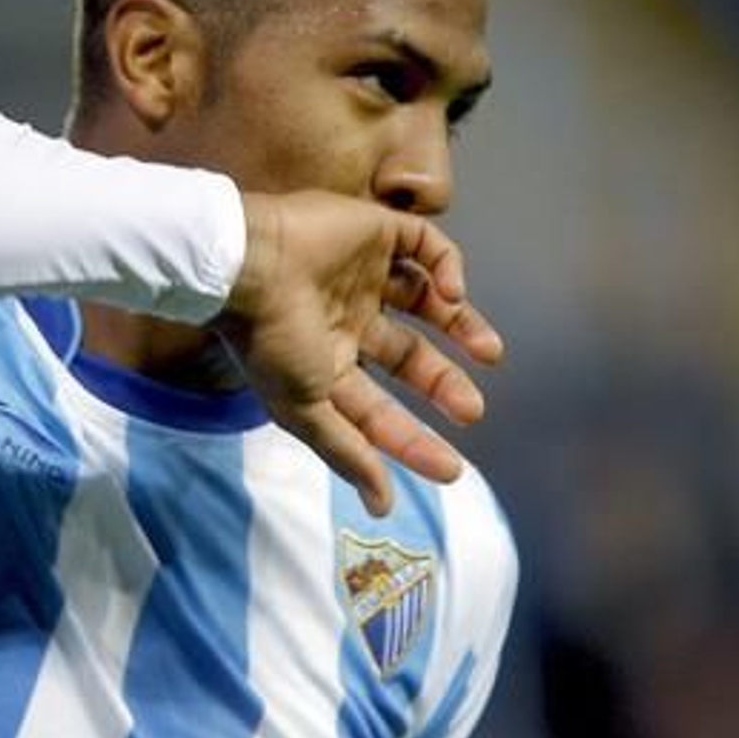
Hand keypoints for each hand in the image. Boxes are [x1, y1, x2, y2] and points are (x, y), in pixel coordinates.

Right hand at [213, 190, 503, 514]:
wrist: (248, 262)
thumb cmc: (270, 340)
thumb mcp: (307, 408)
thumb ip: (347, 453)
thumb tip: (382, 506)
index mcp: (326, 361)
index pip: (378, 407)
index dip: (412, 439)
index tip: (451, 469)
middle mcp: (346, 317)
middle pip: (408, 355)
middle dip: (441, 384)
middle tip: (471, 411)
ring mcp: (363, 273)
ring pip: (426, 299)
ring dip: (462, 325)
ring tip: (490, 352)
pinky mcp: (376, 230)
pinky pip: (426, 245)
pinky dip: (448, 267)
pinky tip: (452, 293)